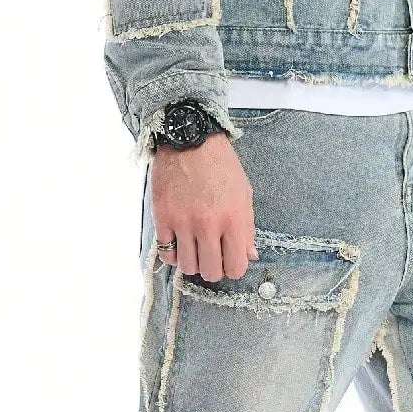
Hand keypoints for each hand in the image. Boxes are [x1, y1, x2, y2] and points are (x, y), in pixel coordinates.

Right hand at [151, 133, 257, 281]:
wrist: (190, 140)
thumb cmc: (221, 165)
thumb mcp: (244, 194)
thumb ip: (247, 229)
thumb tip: (250, 256)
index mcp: (234, 219)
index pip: (236, 267)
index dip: (233, 268)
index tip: (229, 261)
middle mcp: (209, 225)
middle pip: (210, 272)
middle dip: (213, 270)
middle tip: (211, 258)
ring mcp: (183, 222)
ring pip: (187, 266)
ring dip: (192, 263)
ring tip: (194, 250)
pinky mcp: (162, 218)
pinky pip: (167, 253)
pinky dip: (173, 254)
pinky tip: (178, 243)